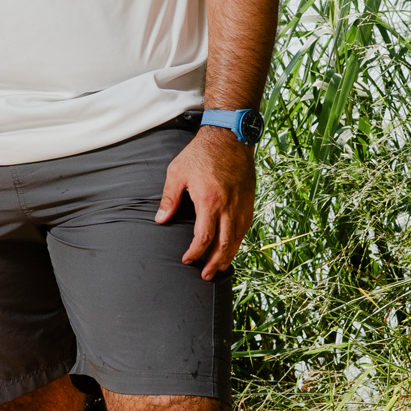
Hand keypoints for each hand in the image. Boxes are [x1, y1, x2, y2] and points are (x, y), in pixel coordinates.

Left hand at [156, 129, 256, 278]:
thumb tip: (161, 220)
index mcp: (209, 200)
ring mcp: (242, 203)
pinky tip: (232, 246)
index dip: (195, 253)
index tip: (187, 259)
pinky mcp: (249, 199)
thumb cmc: (201, 152)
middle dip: (214, 262)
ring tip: (220, 266)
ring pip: (238, 237)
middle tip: (206, 275)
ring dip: (229, 255)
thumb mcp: (177, 172)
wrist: (230, 135)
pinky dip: (239, 240)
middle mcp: (229, 205)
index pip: (204, 237)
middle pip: (225, 243)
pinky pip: (246, 226)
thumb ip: (169, 198)